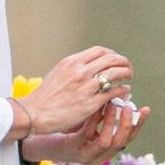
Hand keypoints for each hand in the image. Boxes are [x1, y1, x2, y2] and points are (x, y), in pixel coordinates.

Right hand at [18, 47, 133, 136]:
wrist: (35, 113)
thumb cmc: (45, 96)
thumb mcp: (58, 73)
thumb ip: (75, 68)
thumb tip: (90, 66)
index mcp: (72, 62)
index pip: (100, 51)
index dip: (112, 54)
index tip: (116, 60)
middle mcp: (80, 71)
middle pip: (111, 59)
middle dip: (123, 62)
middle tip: (127, 68)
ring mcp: (86, 87)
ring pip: (116, 73)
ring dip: (126, 74)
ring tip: (128, 77)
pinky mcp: (90, 103)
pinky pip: (113, 92)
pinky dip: (123, 90)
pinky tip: (124, 91)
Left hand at [36, 99, 150, 164]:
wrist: (39, 130)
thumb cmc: (65, 121)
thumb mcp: (87, 117)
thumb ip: (104, 109)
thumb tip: (121, 89)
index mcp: (105, 148)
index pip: (129, 137)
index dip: (139, 124)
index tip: (146, 108)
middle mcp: (98, 154)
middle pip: (122, 141)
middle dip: (128, 122)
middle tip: (129, 105)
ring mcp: (85, 152)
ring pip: (107, 140)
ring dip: (112, 120)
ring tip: (112, 102)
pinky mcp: (72, 147)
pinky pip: (87, 134)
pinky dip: (94, 119)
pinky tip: (95, 106)